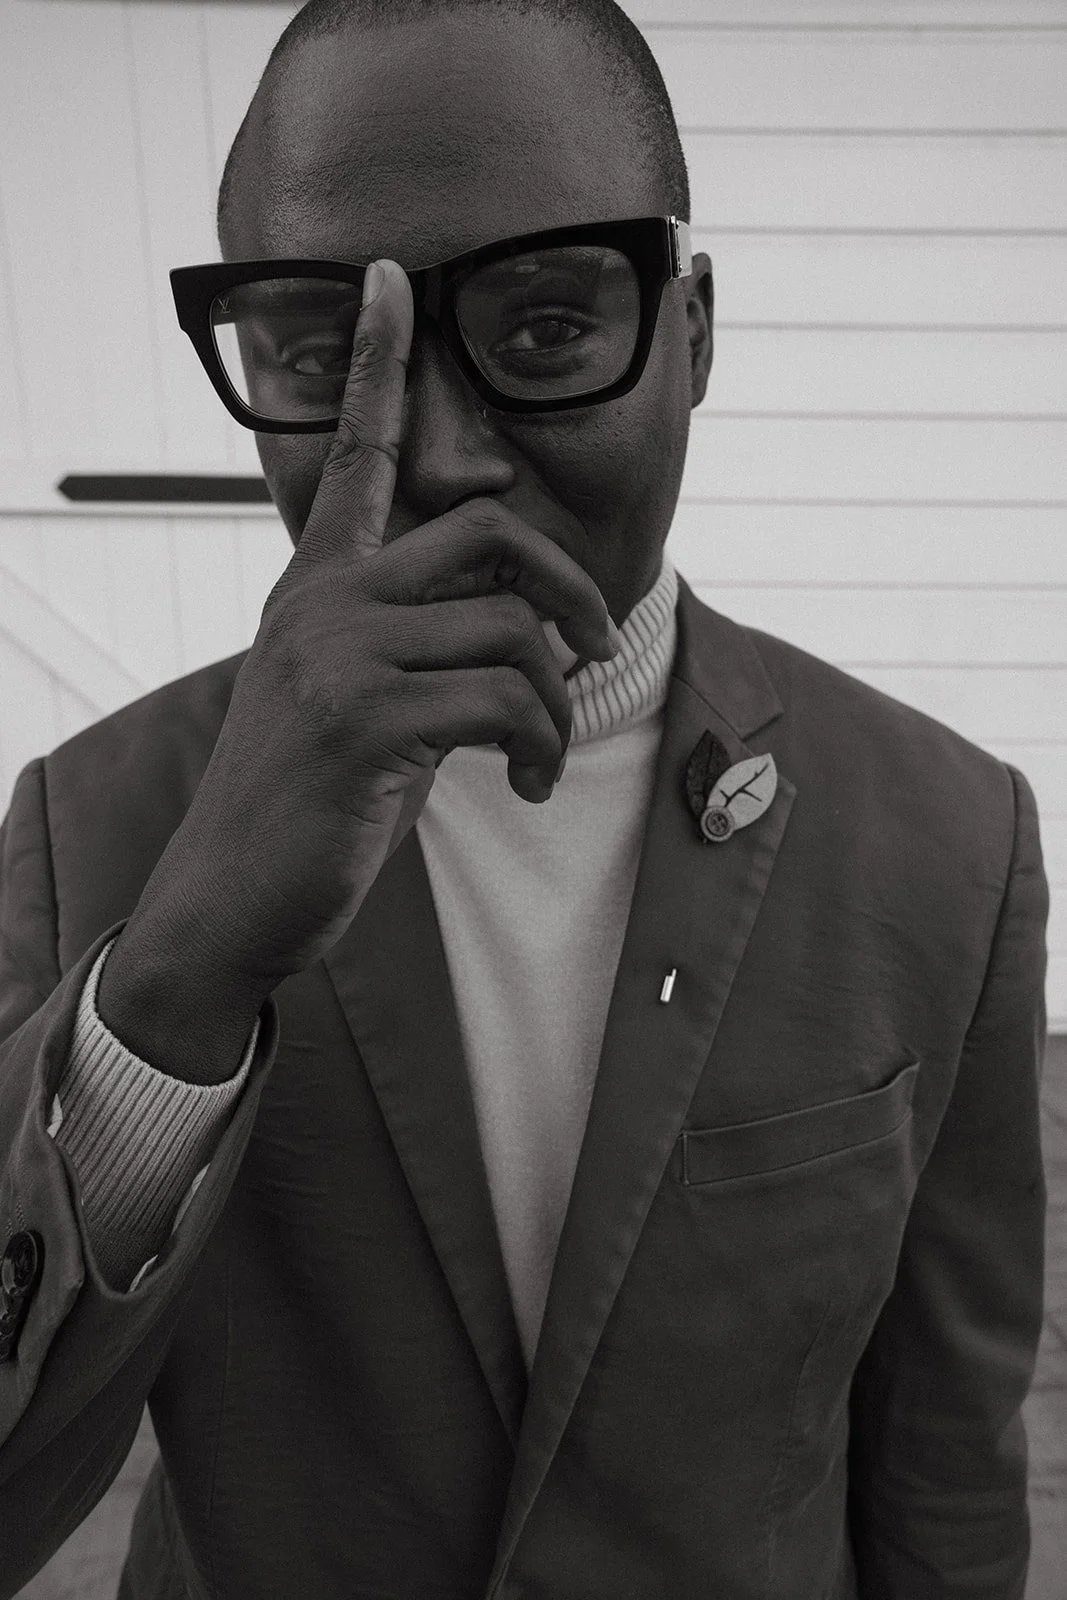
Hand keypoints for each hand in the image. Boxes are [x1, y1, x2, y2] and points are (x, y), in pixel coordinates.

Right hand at [121, 257, 619, 996]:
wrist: (235, 892)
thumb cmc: (311, 797)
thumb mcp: (358, 697)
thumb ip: (418, 643)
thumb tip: (521, 628)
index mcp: (320, 584)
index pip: (358, 452)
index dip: (378, 360)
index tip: (394, 278)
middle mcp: (325, 600)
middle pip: (489, 529)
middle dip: (570, 585)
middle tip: (596, 646)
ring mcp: (339, 655)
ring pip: (512, 630)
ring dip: (555, 703)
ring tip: (537, 758)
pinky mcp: (364, 721)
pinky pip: (505, 701)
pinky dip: (540, 746)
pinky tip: (526, 784)